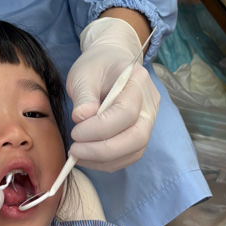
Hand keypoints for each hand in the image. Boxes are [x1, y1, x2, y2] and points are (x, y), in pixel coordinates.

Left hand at [66, 18, 159, 170]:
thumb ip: (84, 95)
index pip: (126, 112)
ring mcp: (149, 120)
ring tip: (78, 154)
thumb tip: (82, 118)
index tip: (75, 132)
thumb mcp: (83, 74)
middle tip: (75, 150)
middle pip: (137, 137)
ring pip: (135, 151)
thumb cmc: (96, 66)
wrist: (110, 63)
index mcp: (138, 81)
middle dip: (104, 150)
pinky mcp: (142, 134)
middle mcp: (150, 103)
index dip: (99, 128)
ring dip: (104, 159)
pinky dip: (108, 161)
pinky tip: (88, 156)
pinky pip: (130, 155)